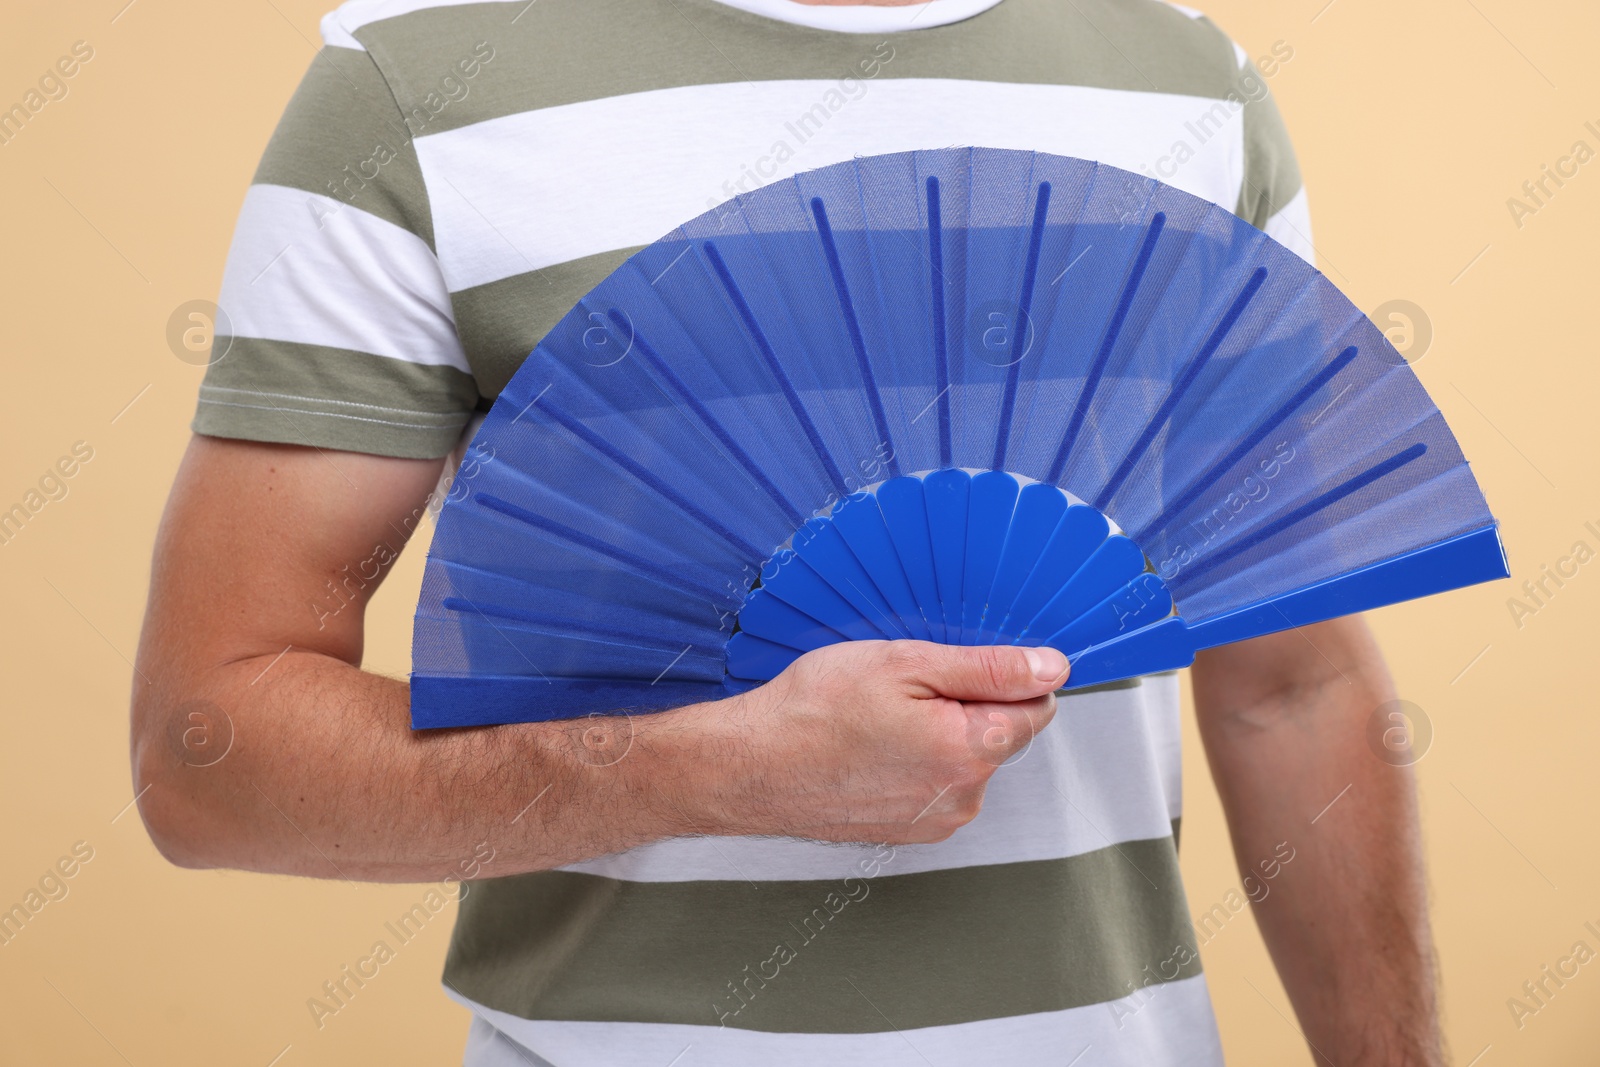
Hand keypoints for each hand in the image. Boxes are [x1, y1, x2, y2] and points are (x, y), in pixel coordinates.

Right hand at [665, 640, 1068, 844]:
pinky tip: (871, 745)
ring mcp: (935, 821)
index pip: (1037, 706)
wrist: (748, 766)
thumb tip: (1051, 668)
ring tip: (879, 717)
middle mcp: (963, 797)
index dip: (1006, 674)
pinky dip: (913, 761)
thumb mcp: (905, 664)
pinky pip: (934, 784)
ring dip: (939, 732)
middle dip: (967, 703)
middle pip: (1000, 733)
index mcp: (971, 751)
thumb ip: (988, 668)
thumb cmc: (812, 712)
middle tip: (905, 685)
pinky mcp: (909, 831)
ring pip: (965, 759)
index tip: (961, 663)